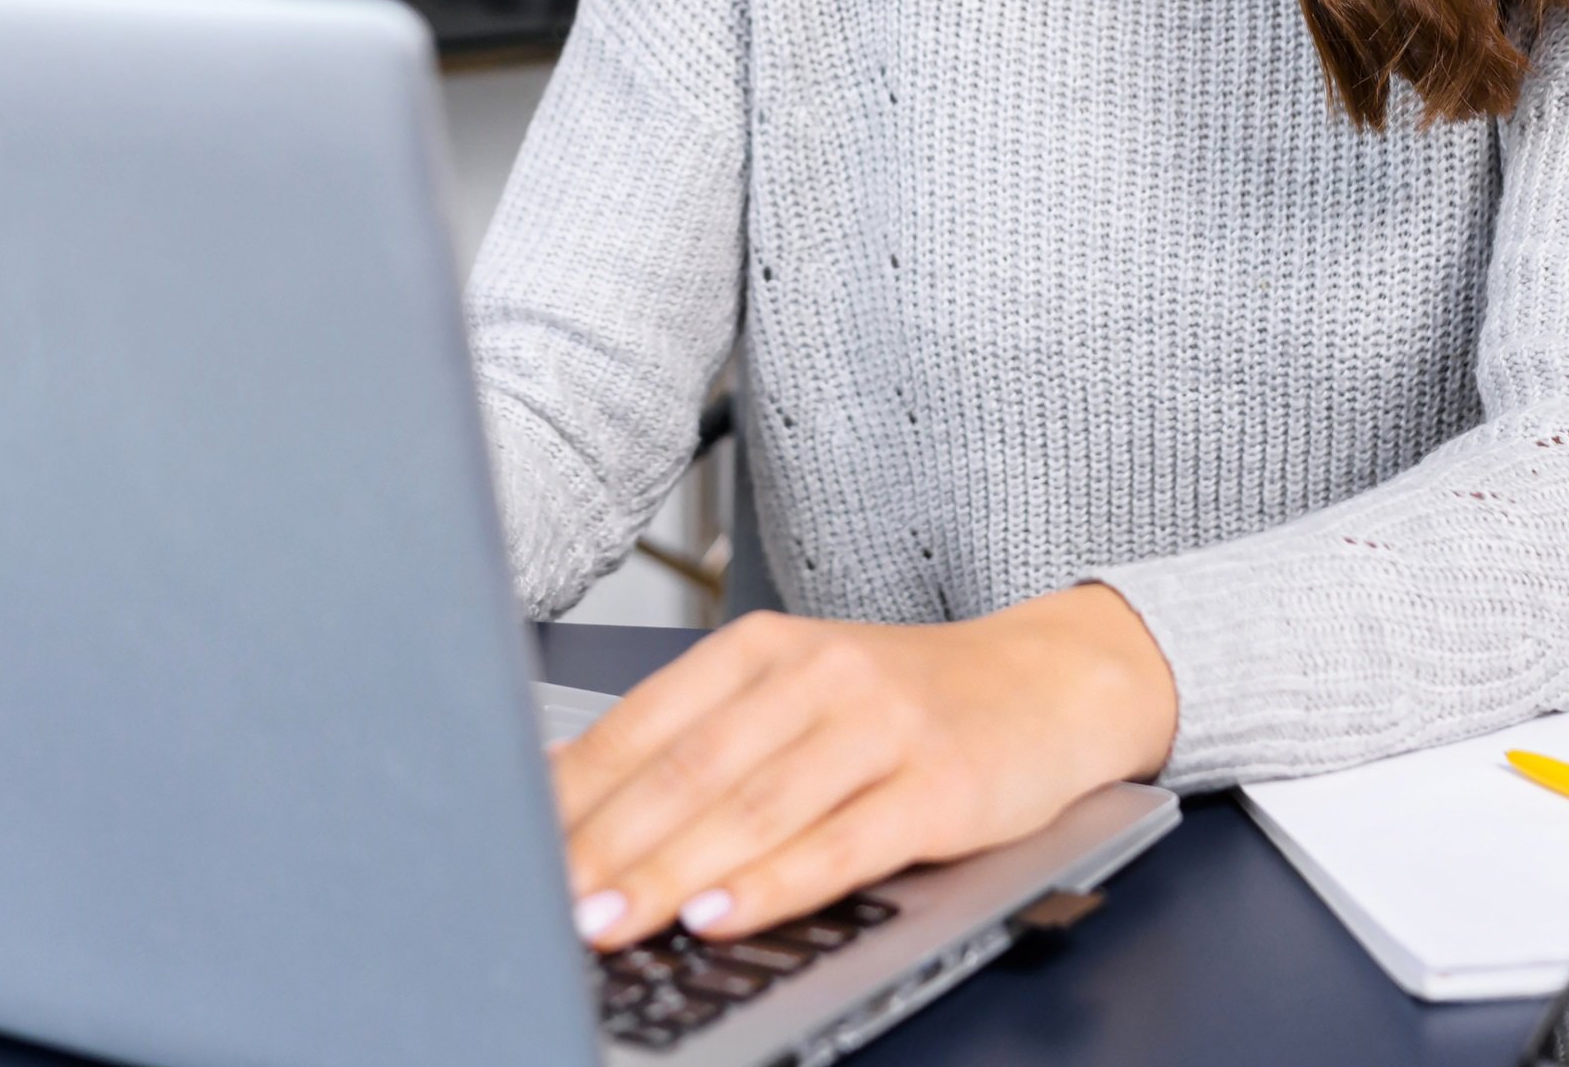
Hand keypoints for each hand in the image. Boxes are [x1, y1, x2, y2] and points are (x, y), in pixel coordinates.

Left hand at [552, 582, 1176, 951]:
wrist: (1052, 679)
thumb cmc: (907, 699)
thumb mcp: (795, 693)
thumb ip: (696, 736)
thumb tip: (565, 793)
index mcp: (761, 647)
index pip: (645, 726)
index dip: (576, 797)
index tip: (515, 851)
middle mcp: (814, 674)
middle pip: (689, 771)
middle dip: (608, 848)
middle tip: (548, 906)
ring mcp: (879, 726)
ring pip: (754, 809)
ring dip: (671, 874)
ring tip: (610, 923)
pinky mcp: (939, 784)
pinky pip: (841, 843)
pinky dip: (774, 884)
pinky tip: (722, 915)